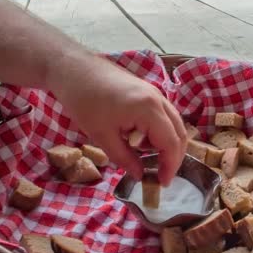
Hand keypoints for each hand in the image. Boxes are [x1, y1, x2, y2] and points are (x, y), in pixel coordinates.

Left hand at [47, 55, 186, 185]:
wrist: (73, 69)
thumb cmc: (84, 101)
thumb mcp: (102, 136)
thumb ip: (125, 158)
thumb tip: (140, 175)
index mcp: (149, 109)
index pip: (171, 143)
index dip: (170, 166)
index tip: (162, 184)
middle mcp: (159, 99)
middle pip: (180, 133)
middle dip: (173, 157)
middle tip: (161, 175)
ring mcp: (155, 93)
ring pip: (174, 123)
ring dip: (168, 144)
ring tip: (152, 161)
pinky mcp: (148, 91)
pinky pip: (164, 115)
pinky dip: (161, 131)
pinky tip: (144, 142)